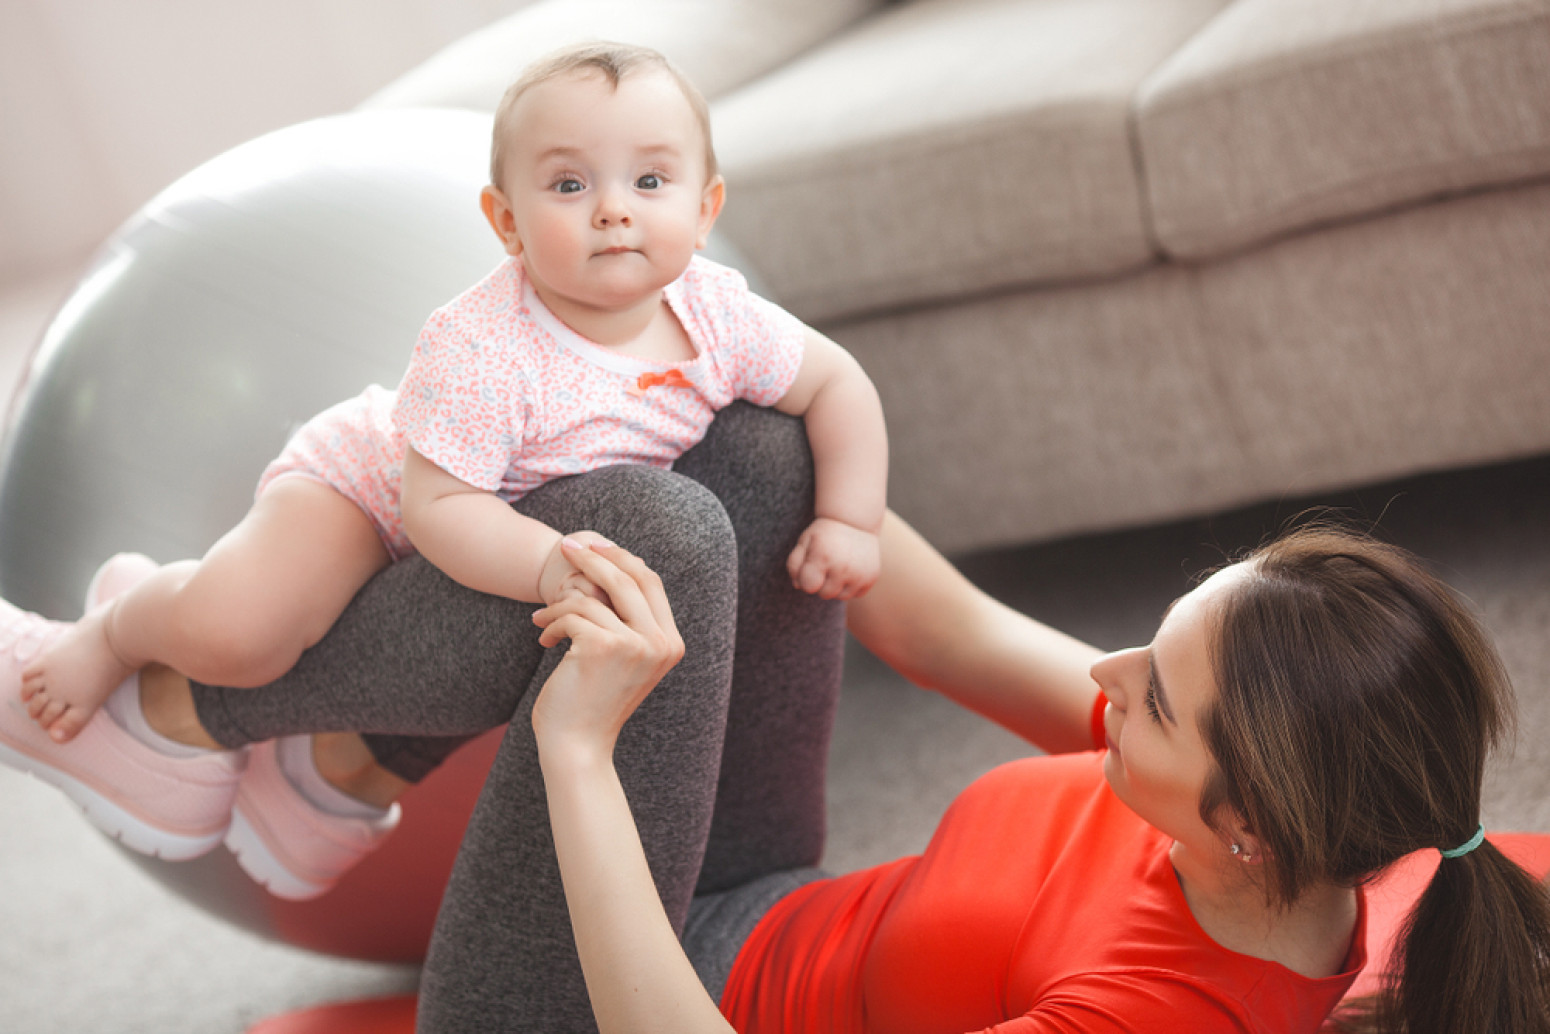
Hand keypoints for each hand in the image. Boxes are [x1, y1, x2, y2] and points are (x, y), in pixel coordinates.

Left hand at [530, 537, 684, 752]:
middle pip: (627, 577)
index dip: (622, 559)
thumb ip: (628, 621)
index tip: (594, 546)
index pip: (651, 583)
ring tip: (543, 618)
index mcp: (671, 643)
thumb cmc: (593, 702)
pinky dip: (551, 622)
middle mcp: (660, 642)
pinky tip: (544, 638)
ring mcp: (635, 645)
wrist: (578, 746)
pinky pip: (571, 614)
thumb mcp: (622, 659)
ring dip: (559, 603)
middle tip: (566, 546)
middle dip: (593, 556)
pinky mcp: (603, 647)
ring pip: (592, 596)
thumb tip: (611, 568)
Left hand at [786, 517, 879, 599]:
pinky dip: (852, 585)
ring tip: (838, 567)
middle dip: (822, 583)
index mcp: (822, 557)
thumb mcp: (804, 541)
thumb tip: (798, 585)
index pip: (808, 586)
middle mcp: (842, 567)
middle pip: (824, 594)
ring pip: (841, 596)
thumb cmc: (825, 533)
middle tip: (826, 565)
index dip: (807, 578)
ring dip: (837, 586)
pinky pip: (856, 594)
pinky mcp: (872, 577)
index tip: (811, 567)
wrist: (856, 521)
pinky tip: (850, 569)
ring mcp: (859, 573)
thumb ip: (794, 564)